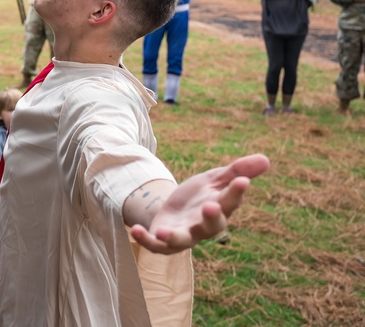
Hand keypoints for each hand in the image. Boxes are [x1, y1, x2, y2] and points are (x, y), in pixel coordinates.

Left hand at [128, 154, 269, 254]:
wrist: (175, 210)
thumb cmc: (201, 195)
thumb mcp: (215, 178)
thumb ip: (238, 170)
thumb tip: (266, 158)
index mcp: (220, 208)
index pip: (231, 201)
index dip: (237, 192)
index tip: (243, 180)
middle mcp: (205, 225)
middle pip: (212, 224)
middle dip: (213, 216)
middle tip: (213, 205)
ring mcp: (185, 234)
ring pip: (183, 240)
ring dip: (174, 237)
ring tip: (165, 232)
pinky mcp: (164, 240)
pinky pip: (156, 244)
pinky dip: (146, 239)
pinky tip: (136, 229)